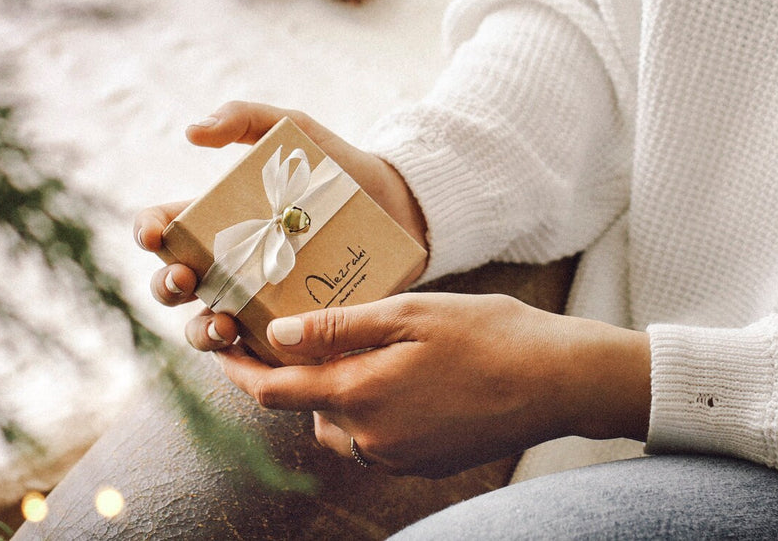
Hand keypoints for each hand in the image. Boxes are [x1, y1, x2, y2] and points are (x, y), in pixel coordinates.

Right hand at [133, 101, 428, 351]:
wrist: (399, 205)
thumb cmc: (337, 167)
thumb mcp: (294, 131)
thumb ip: (245, 117)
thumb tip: (192, 132)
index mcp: (215, 220)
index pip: (163, 231)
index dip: (147, 233)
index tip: (155, 234)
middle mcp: (227, 265)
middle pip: (174, 285)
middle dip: (168, 286)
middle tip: (188, 277)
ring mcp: (255, 301)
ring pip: (206, 329)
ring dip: (202, 332)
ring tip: (223, 324)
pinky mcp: (290, 328)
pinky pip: (259, 355)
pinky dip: (250, 359)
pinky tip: (258, 350)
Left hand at [214, 292, 651, 476]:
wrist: (557, 382)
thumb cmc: (487, 335)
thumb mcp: (408, 313)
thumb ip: (337, 328)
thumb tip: (276, 335)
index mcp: (360, 395)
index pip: (274, 390)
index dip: (239, 369)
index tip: (220, 345)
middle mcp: (371, 438)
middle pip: (305, 408)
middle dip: (293, 375)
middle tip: (300, 331)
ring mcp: (399, 457)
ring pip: (339, 426)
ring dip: (331, 394)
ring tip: (355, 348)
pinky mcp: (422, 463)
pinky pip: (373, 440)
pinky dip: (366, 410)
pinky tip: (396, 375)